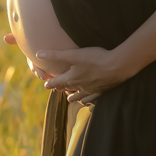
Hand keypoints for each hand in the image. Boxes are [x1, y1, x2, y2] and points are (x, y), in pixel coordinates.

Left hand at [3, 36, 132, 101]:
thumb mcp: (73, 55)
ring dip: (73, 97)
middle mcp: (79, 86)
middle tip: (56, 90)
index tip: (46, 85)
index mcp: (71, 78)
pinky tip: (86, 101)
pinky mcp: (101, 90)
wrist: (117, 66)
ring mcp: (91, 90)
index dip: (50, 83)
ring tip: (69, 99)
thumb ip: (56, 55)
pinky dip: (86, 100)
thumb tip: (38, 55)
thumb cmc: (95, 59)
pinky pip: (91, 98)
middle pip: (67, 89)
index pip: (57, 82)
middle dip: (61, 89)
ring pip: (79, 96)